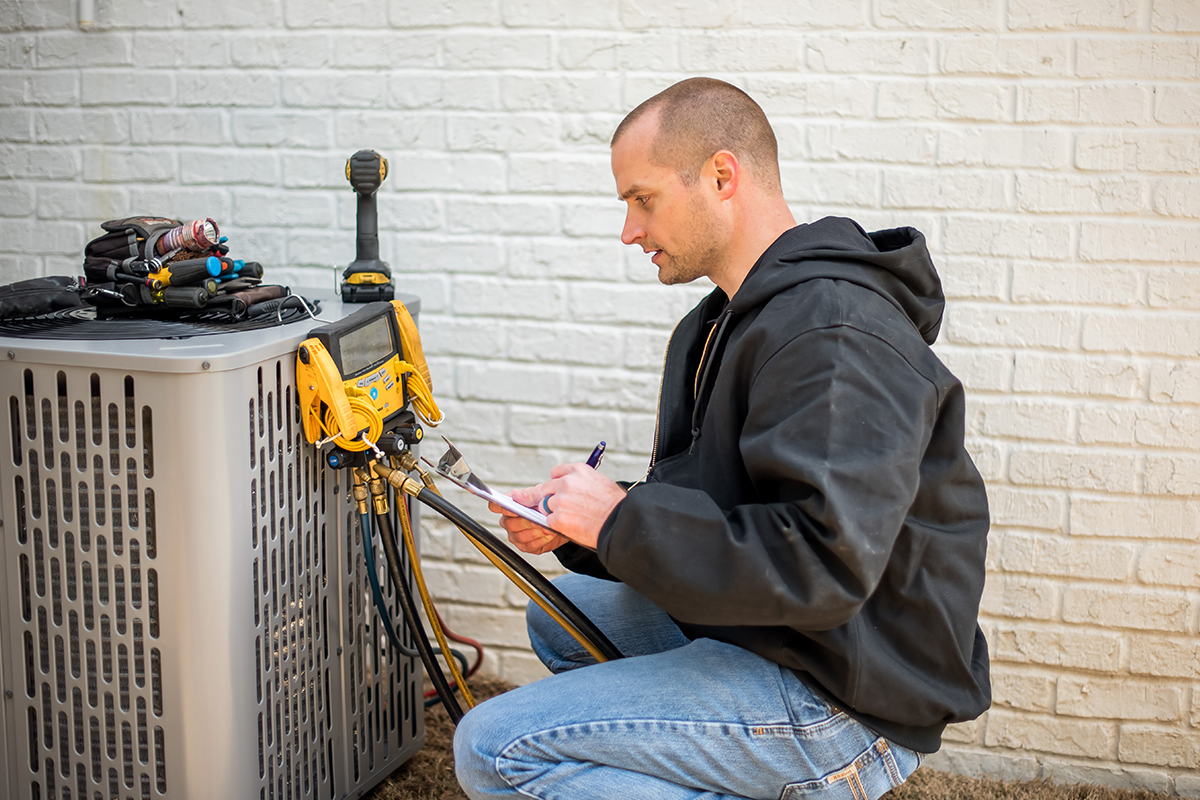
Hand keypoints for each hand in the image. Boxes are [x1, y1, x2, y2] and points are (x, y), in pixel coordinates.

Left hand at [488, 463, 626, 553]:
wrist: (622, 522)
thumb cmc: (616, 506)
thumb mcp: (600, 483)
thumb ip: (581, 483)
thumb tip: (568, 488)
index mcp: (578, 470)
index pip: (556, 474)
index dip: (556, 485)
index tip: (557, 492)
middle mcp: (566, 482)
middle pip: (543, 490)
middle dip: (543, 499)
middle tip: (542, 505)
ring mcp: (559, 500)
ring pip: (544, 507)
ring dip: (552, 514)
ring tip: (571, 520)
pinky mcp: (556, 518)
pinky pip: (548, 522)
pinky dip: (557, 527)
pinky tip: (571, 528)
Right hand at [489, 485, 570, 555]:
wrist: (560, 518)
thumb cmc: (546, 504)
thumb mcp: (541, 495)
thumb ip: (528, 495)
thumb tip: (515, 494)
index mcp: (509, 506)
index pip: (496, 506)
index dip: (501, 508)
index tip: (514, 508)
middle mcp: (509, 522)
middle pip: (510, 524)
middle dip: (527, 521)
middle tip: (539, 518)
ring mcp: (516, 536)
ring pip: (520, 537)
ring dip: (536, 531)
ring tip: (548, 526)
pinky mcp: (526, 547)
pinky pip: (531, 546)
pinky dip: (542, 540)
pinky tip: (549, 533)